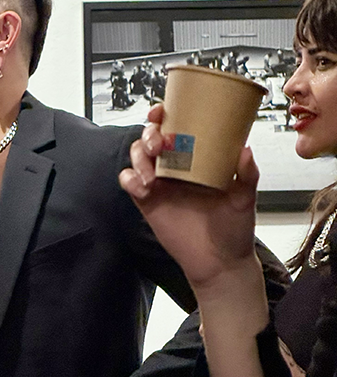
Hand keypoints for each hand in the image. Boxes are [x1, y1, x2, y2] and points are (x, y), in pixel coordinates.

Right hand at [119, 106, 258, 291]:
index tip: (163, 112)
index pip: (177, 126)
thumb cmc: (234, 230)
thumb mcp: (245, 199)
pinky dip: (130, 179)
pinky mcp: (147, 201)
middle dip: (149, 134)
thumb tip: (246, 151)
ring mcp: (160, 182)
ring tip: (151, 175)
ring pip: (137, 156)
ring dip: (138, 157)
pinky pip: (129, 182)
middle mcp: (177, 166)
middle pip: (151, 136)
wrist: (219, 264)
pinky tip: (143, 188)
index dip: (165, 115)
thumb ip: (247, 175)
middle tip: (159, 146)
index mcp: (199, 157)